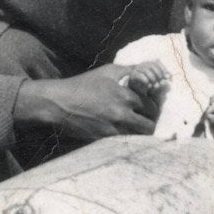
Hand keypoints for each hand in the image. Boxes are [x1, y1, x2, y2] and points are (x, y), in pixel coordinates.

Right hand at [15, 67, 159, 140]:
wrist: (59, 103)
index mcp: (125, 95)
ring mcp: (112, 128)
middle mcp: (121, 113)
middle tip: (146, 123)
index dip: (153, 109)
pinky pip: (123, 144)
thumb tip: (149, 69)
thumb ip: (130, 70)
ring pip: (138, 138)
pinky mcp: (103, 139)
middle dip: (149, 124)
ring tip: (136, 131)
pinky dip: (127, 141)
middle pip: (149, 126)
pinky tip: (124, 136)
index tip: (150, 111)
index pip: (152, 107)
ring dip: (140, 135)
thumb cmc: (83, 84)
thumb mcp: (108, 72)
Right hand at [123, 60, 169, 101]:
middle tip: (161, 82)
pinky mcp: (133, 74)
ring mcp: (137, 68)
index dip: (163, 69)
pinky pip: (139, 75)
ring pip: (146, 70)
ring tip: (156, 85)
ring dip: (152, 78)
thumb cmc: (149, 82)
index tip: (168, 77)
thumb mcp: (158, 80)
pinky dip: (145, 80)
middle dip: (158, 74)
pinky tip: (149, 86)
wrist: (136, 88)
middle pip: (152, 66)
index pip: (157, 62)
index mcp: (150, 62)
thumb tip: (170, 76)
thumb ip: (164, 77)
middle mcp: (143, 63)